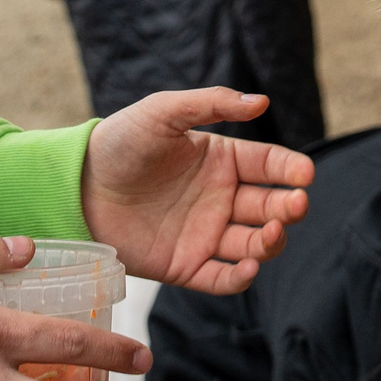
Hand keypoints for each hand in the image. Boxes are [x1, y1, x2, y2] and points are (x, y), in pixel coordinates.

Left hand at [81, 88, 313, 293]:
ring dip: (271, 241)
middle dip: (289, 207)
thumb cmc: (118, 143)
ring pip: (255, 244)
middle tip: (295, 204)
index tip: (305, 174)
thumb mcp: (163, 112)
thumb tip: (261, 101)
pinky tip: (249, 264)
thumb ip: (211, 104)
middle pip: (270, 206)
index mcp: (221, 160)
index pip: (269, 164)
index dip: (290, 169)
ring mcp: (205, 234)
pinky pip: (223, 278)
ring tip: (271, 232)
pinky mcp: (186, 266)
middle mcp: (220, 198)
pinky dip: (242, 276)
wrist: (76, 186)